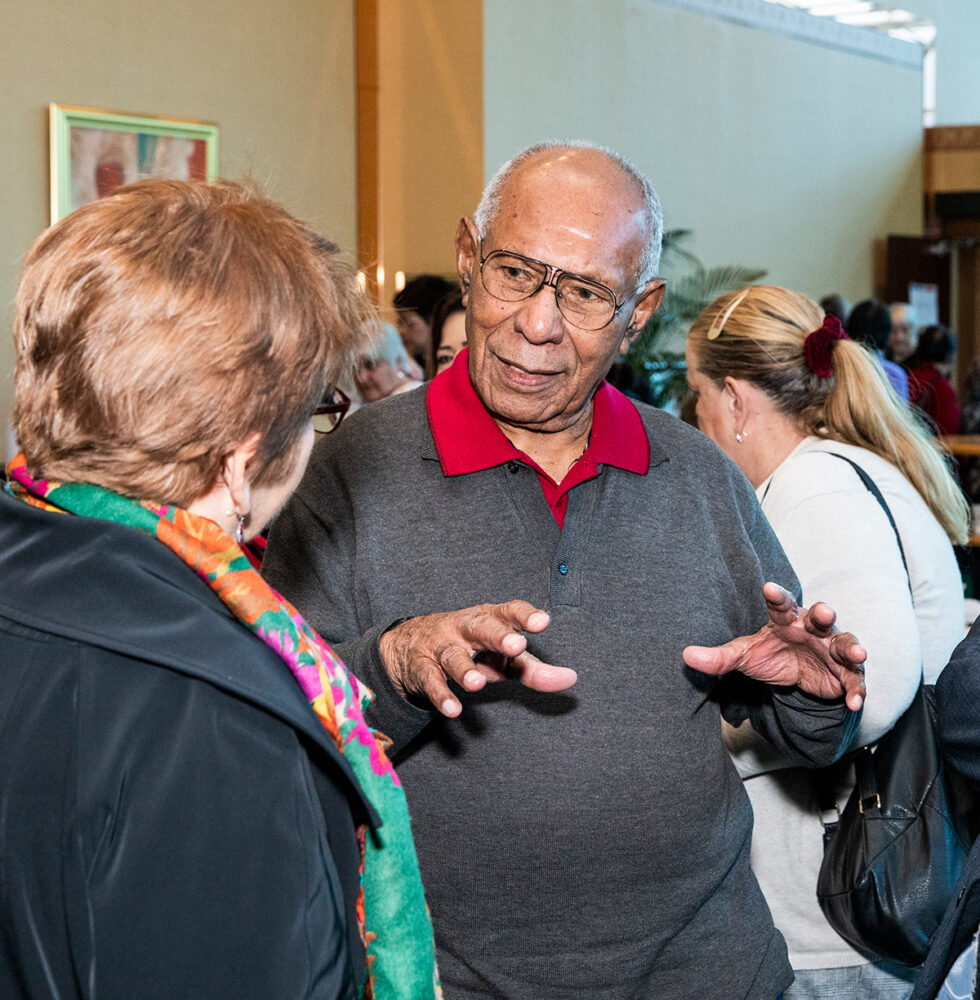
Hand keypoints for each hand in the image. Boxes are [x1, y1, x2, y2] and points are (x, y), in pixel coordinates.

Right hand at [379, 600, 576, 716]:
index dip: (525, 616)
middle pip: (481, 627)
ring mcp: (441, 646)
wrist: (409, 646)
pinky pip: (431, 681)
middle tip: (517, 646)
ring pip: (453, 656)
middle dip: (498, 635)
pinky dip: (441, 695)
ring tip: (479, 685)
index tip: (543, 622)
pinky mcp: (422, 668)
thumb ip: (533, 669)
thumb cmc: (470, 649)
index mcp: (488, 619)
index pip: (508, 612)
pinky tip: (453, 710)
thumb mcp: (501, 657)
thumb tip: (571, 679)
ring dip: (466, 670)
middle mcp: (464, 628)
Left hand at [682, 582, 866, 711]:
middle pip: (820, 618)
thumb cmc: (770, 655)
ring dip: (852, 648)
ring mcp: (831, 650)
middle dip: (824, 614)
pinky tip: (854, 700)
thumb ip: (719, 657)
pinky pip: (853, 679)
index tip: (767, 587)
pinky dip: (856, 689)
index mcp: (786, 620)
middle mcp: (812, 630)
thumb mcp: (744, 656)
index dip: (776, 596)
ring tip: (859, 654)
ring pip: (845, 644)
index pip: (780, 605)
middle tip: (824, 612)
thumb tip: (685, 656)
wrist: (795, 678)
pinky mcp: (844, 673)